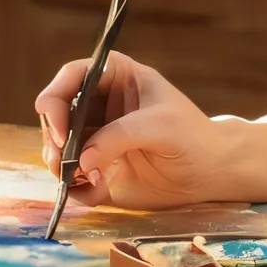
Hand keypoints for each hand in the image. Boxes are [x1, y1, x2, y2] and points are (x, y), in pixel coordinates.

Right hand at [33, 52, 266, 210]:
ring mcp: (97, 139)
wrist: (211, 173)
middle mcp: (100, 106)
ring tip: (76, 177)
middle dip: (54, 135)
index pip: (73, 76)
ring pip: (59, 146)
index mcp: (116, 79)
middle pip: (58, 112)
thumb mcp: (159, 126)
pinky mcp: (99, 169)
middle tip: (62, 158)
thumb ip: (119, 136)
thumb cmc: (192, 136)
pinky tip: (96, 190)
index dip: (57, 96)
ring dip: (59, 163)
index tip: (57, 123)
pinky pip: (74, 177)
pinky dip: (76, 186)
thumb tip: (83, 160)